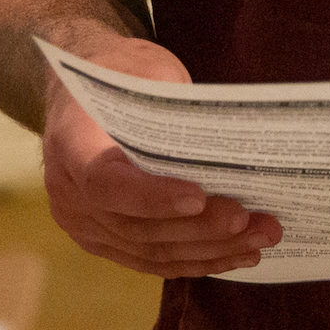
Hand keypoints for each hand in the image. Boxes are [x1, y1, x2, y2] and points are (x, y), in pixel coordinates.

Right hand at [37, 32, 282, 279]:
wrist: (82, 91)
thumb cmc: (119, 72)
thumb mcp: (145, 69)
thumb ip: (175, 107)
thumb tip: (231, 144)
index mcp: (70, 144)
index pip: (105, 183)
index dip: (152, 197)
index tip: (199, 196)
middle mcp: (68, 194)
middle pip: (136, 227)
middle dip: (201, 228)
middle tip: (252, 219)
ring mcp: (84, 225)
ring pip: (151, 251)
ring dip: (211, 249)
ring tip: (261, 238)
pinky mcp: (106, 241)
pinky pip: (152, 259)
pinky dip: (197, 260)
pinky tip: (238, 255)